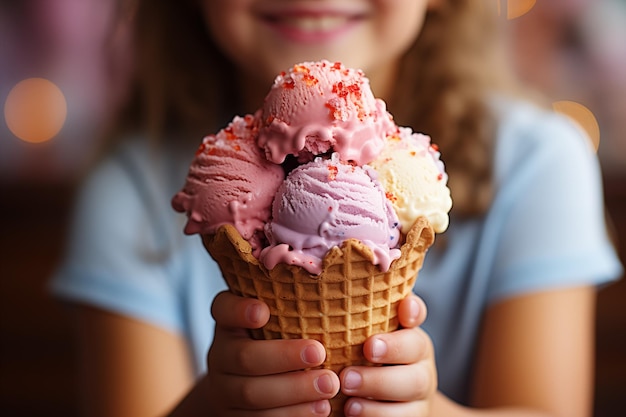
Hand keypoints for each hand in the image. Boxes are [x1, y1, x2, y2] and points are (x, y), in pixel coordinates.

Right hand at [207, 291, 339, 415]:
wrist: (243, 388)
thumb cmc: (274, 342)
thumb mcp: (275, 320)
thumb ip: (291, 305)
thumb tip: (338, 282)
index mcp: (229, 323)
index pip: (223, 309)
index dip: (240, 310)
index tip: (263, 312)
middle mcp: (221, 354)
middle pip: (244, 357)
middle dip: (283, 356)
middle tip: (319, 353)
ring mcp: (224, 389)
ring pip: (251, 394)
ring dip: (294, 391)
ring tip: (329, 386)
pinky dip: (292, 415)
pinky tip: (320, 408)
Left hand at [339, 294, 436, 416]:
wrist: (393, 407)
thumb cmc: (367, 364)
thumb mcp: (365, 339)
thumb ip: (357, 317)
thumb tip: (322, 286)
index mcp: (409, 334)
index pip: (417, 314)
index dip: (413, 310)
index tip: (404, 310)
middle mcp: (420, 362)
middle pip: (415, 356)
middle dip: (388, 358)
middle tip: (355, 365)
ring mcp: (421, 394)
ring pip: (411, 393)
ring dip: (378, 394)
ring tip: (348, 397)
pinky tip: (352, 413)